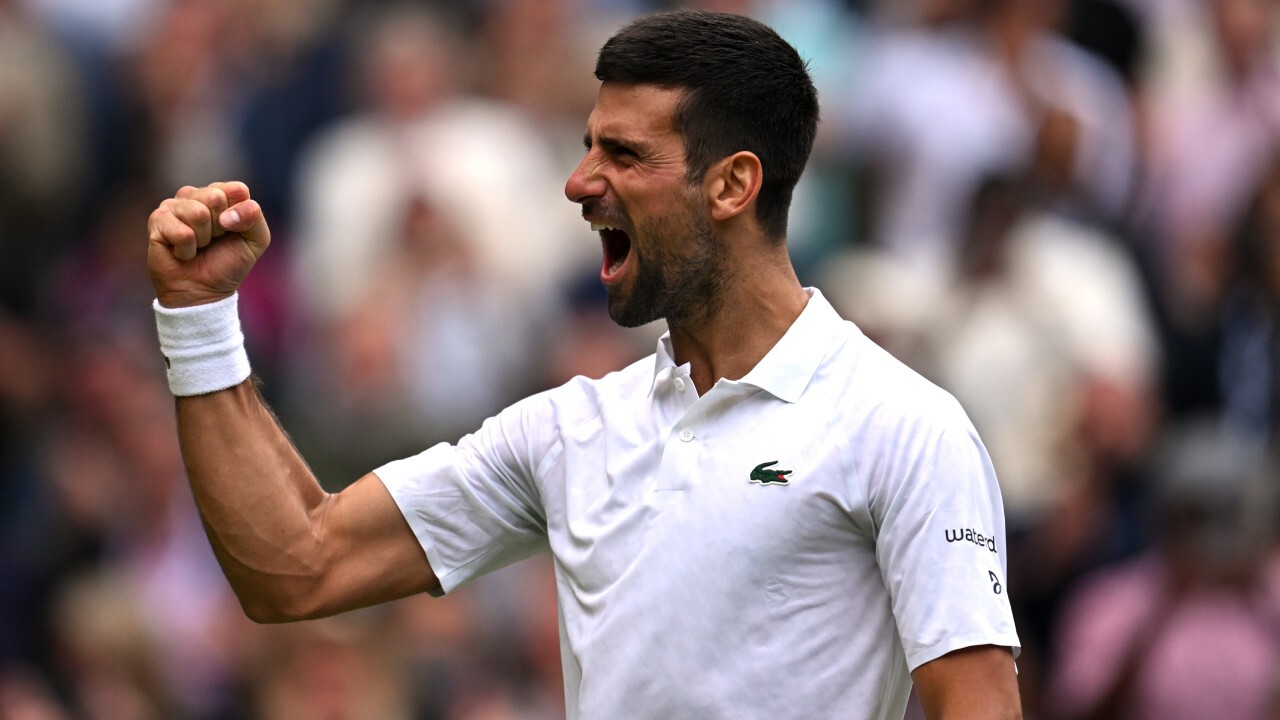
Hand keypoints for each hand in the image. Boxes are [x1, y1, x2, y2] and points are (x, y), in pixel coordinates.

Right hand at [147, 182, 270, 307]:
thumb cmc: (228, 263)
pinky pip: (182, 232)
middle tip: (214, 240)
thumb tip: (227, 214)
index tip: (233, 231)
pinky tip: (182, 252)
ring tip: (198, 246)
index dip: (240, 216)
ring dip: (203, 239)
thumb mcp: (256, 240)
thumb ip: (254, 217)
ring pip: (198, 214)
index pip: (237, 190)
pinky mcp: (157, 220)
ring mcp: (173, 206)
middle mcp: (195, 195)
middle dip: (220, 227)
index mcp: (221, 194)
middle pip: (216, 197)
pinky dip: (187, 250)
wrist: (203, 291)